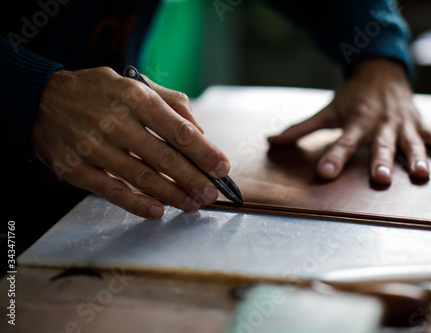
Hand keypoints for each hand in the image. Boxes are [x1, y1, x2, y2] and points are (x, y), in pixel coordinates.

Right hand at [32, 67, 229, 218]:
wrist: (39, 100)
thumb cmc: (95, 92)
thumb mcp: (132, 82)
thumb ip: (169, 101)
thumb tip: (198, 128)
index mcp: (134, 98)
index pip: (179, 130)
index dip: (204, 152)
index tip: (222, 167)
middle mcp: (116, 123)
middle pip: (165, 158)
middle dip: (194, 179)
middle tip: (212, 194)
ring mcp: (94, 148)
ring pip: (143, 178)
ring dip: (173, 195)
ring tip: (192, 204)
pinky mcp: (77, 169)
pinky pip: (113, 192)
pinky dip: (138, 204)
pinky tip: (158, 211)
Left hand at [268, 58, 430, 183]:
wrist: (382, 72)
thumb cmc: (353, 96)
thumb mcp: (328, 110)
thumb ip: (301, 128)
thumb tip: (271, 142)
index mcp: (357, 120)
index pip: (343, 141)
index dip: (334, 157)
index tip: (324, 174)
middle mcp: (381, 123)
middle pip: (381, 144)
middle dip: (381, 161)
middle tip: (380, 179)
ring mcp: (403, 123)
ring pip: (411, 142)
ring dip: (417, 157)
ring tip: (421, 176)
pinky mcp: (419, 123)